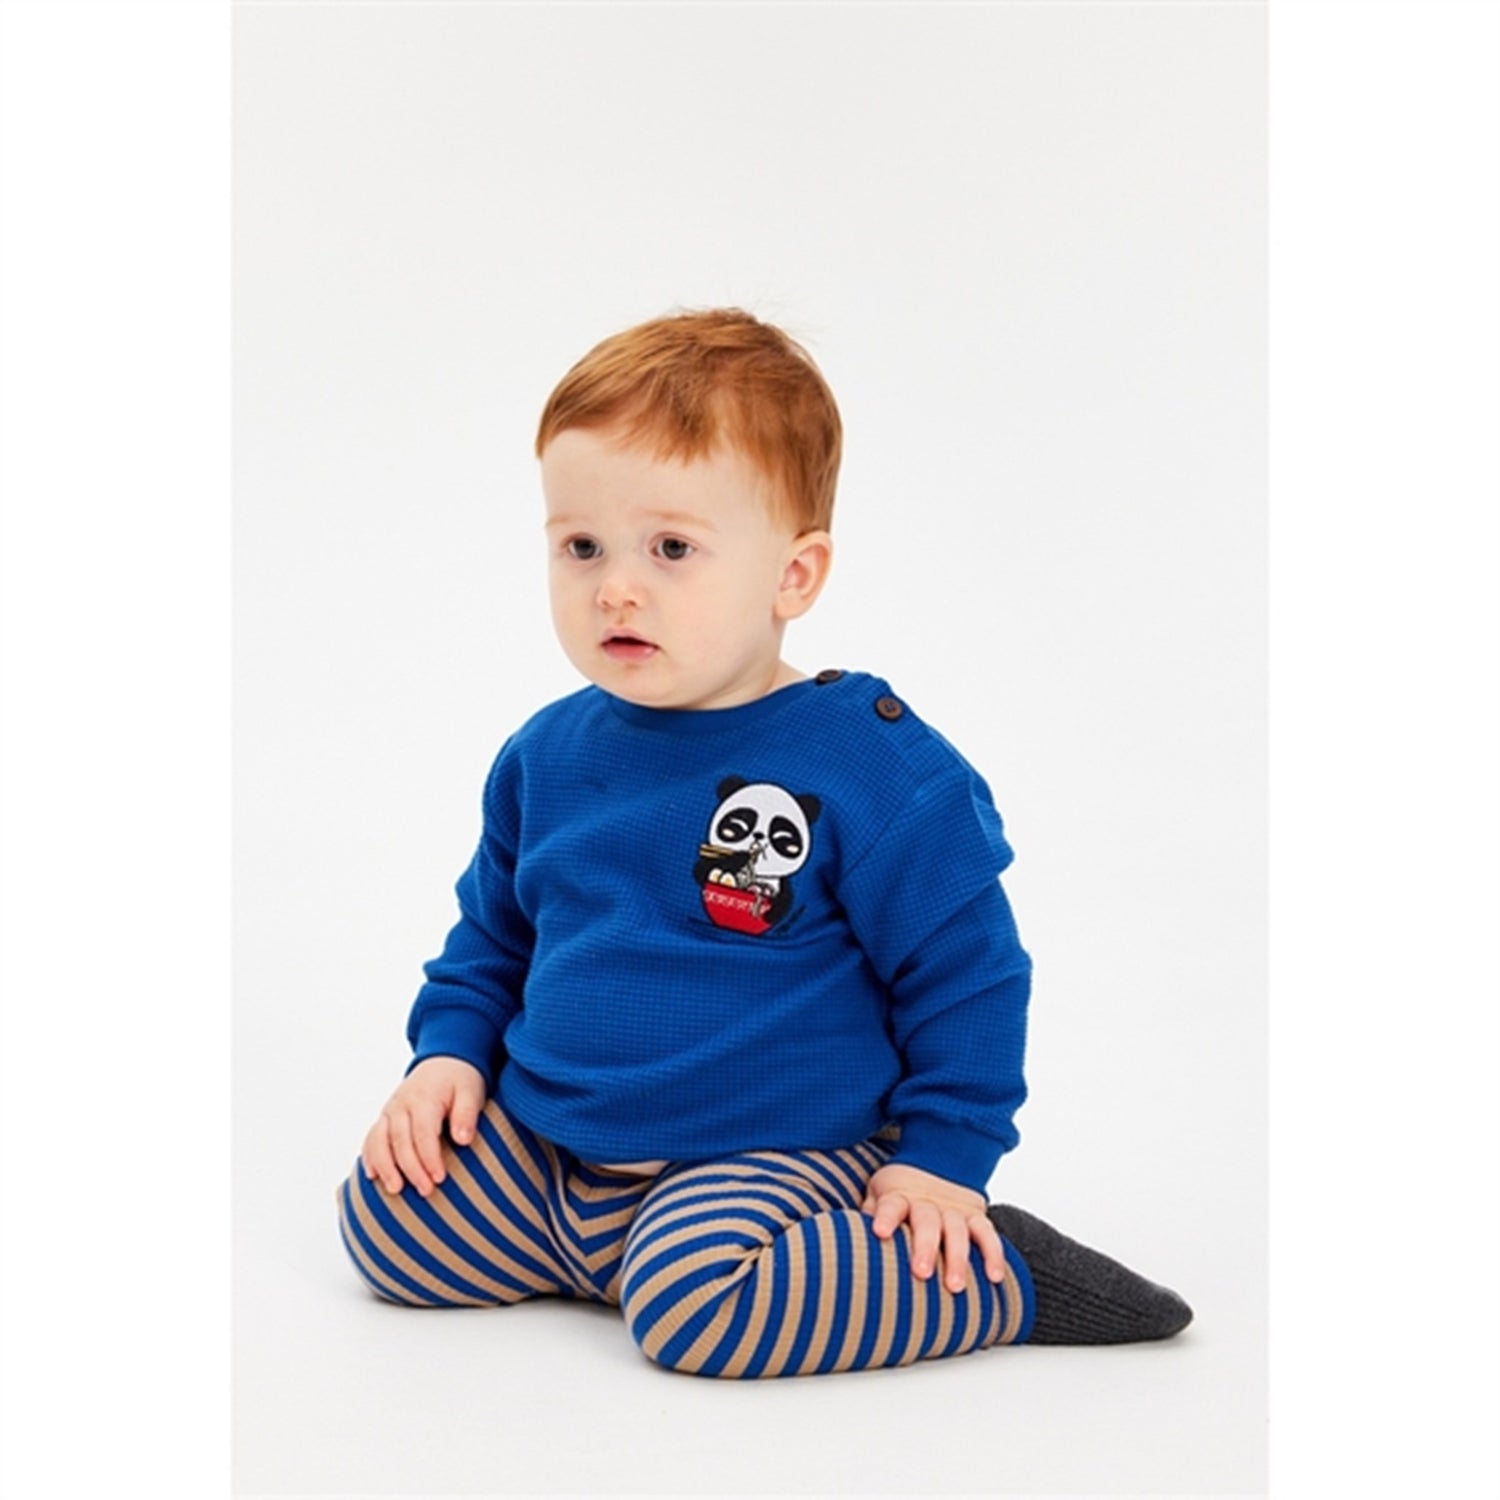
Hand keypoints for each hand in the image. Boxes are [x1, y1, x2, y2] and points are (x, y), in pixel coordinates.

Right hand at [361, 1056, 486, 1197]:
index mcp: (424, 1098)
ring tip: (395, 1189)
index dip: (429, 1158)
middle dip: (411, 1168)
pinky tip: (373, 1175)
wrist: (444, 1060)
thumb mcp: (471, 1092)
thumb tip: (463, 1140)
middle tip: (426, 1191)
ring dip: (385, 1166)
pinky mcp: (384, 1117)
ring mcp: (389, 1110)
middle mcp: (401, 1104)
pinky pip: (371, 1137)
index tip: (439, 1178)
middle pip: (401, 1140)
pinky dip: (370, 1156)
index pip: (423, 1132)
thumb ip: (467, 1115)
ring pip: (379, 1140)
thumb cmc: (460, 1080)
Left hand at [861, 1163, 1005, 1291]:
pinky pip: (987, 1233)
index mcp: (900, 1196)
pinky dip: (993, 1254)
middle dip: (925, 1247)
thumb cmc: (900, 1191)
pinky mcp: (975, 1215)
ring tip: (955, 1287)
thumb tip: (849, 1237)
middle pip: (927, 1222)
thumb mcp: (878, 1193)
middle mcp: (928, 1202)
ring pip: (958, 1231)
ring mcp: (953, 1209)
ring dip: (958, 1258)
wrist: (938, 1160)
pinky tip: (994, 1277)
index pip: (891, 1205)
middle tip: (921, 1273)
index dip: (885, 1216)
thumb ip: (869, 1213)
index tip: (880, 1231)